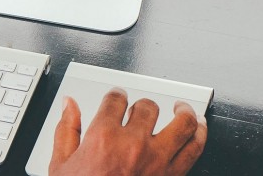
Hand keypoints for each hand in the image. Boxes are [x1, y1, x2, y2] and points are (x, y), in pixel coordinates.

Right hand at [49, 88, 207, 175]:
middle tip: (142, 108)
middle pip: (148, 107)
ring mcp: (158, 160)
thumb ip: (66, 130)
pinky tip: (197, 129)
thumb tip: (68, 106)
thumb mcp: (61, 164)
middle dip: (143, 105)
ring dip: (184, 111)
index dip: (116, 95)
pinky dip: (200, 134)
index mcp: (104, 137)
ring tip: (182, 108)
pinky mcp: (173, 175)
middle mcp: (134, 145)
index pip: (115, 100)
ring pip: (182, 123)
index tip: (117, 97)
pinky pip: (195, 148)